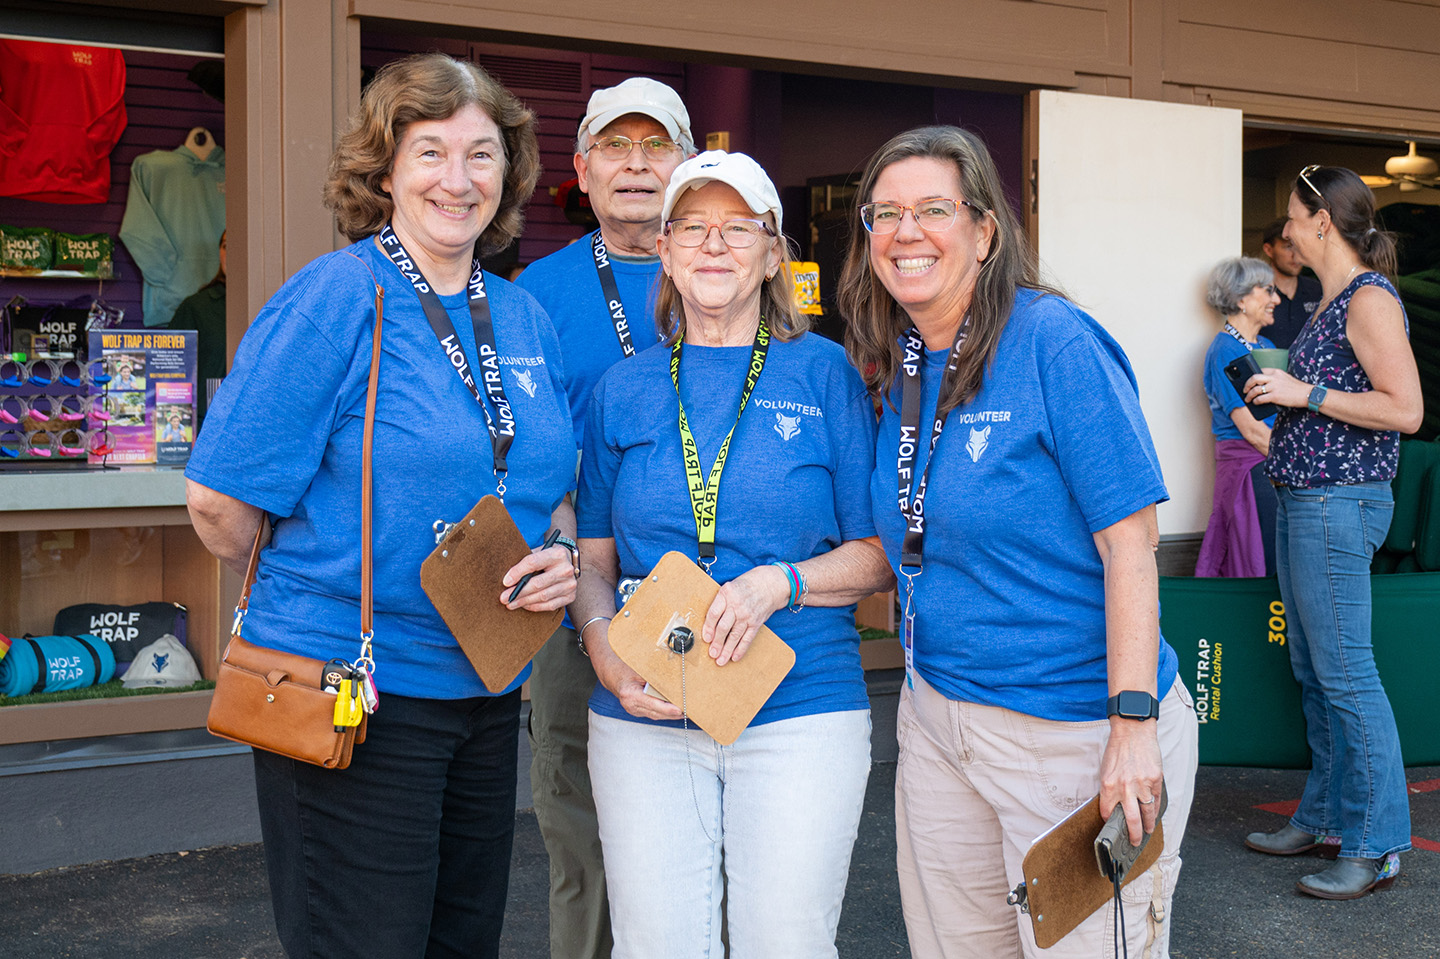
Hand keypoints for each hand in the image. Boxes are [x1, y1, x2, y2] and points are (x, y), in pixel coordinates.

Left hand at [499, 545, 576, 611]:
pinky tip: (525, 605)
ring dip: (524, 601)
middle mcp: (566, 569)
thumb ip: (526, 562)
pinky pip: (550, 605)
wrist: (568, 562)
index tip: (505, 582)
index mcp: (557, 553)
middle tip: (504, 598)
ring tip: (511, 604)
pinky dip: (535, 606)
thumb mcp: (538, 552)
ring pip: (543, 596)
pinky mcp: (571, 596)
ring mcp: (570, 584)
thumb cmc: (547, 558)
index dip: (517, 572)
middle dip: (518, 592)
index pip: (533, 563)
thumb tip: (507, 579)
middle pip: (538, 583)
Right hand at [589, 622, 683, 720]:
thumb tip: (674, 674)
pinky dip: (665, 712)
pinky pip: (653, 713)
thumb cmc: (624, 666)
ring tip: (688, 712)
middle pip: (657, 713)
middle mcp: (630, 705)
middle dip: (674, 714)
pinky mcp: (637, 710)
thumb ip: (655, 674)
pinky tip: (677, 710)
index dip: (668, 708)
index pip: (653, 704)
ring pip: (656, 715)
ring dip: (672, 715)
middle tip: (691, 711)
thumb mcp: (640, 667)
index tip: (680, 710)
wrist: (610, 672)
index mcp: (630, 694)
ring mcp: (633, 710)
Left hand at [701, 565, 789, 665]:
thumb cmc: (746, 585)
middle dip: (716, 643)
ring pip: (735, 636)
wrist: (770, 584)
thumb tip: (708, 624)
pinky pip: (747, 638)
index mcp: (726, 594)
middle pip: (723, 627)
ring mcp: (747, 615)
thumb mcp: (730, 587)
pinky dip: (741, 649)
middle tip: (712, 654)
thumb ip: (720, 602)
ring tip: (720, 661)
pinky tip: (734, 657)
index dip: (708, 628)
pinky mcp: (756, 623)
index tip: (705, 638)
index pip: (714, 614)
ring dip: (726, 650)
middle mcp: (737, 605)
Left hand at [1098, 717, 1163, 845]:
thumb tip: (1113, 805)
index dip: (1109, 821)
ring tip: (1147, 831)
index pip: (1107, 812)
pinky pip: (1156, 801)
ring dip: (1148, 826)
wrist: (1132, 731)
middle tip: (1134, 843)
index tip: (1112, 828)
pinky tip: (1154, 815)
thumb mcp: (1106, 769)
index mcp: (1108, 785)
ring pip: (1147, 814)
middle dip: (1133, 836)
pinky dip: (1155, 810)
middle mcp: (1125, 787)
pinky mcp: (1155, 780)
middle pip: (1130, 821)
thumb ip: (1109, 788)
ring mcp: (1142, 785)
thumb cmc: (1118, 748)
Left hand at [1243, 368, 1305, 408]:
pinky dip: (1256, 401)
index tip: (1248, 381)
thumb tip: (1260, 386)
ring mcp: (1274, 387)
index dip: (1251, 376)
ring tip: (1247, 399)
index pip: (1260, 370)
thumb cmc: (1295, 388)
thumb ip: (1274, 379)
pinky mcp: (1275, 396)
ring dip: (1249, 395)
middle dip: (1246, 384)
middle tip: (1244, 390)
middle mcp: (1274, 378)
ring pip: (1255, 389)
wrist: (1307, 394)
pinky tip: (1255, 403)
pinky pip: (1260, 399)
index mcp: (1276, 372)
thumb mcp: (1284, 378)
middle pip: (1254, 378)